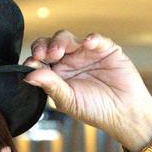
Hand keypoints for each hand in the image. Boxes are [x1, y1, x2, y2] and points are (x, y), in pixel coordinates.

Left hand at [23, 30, 151, 151]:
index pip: (40, 61)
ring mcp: (86, 53)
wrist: (124, 113)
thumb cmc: (95, 110)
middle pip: (51, 44)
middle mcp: (69, 61)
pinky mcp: (105, 48)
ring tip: (60, 51)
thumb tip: (28, 75)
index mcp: (57, 75)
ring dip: (62, 41)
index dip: (34, 58)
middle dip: (45, 46)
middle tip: (45, 54)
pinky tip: (87, 43)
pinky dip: (91, 39)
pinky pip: (95, 39)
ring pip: (68, 38)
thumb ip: (50, 86)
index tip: (30, 63)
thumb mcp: (69, 101)